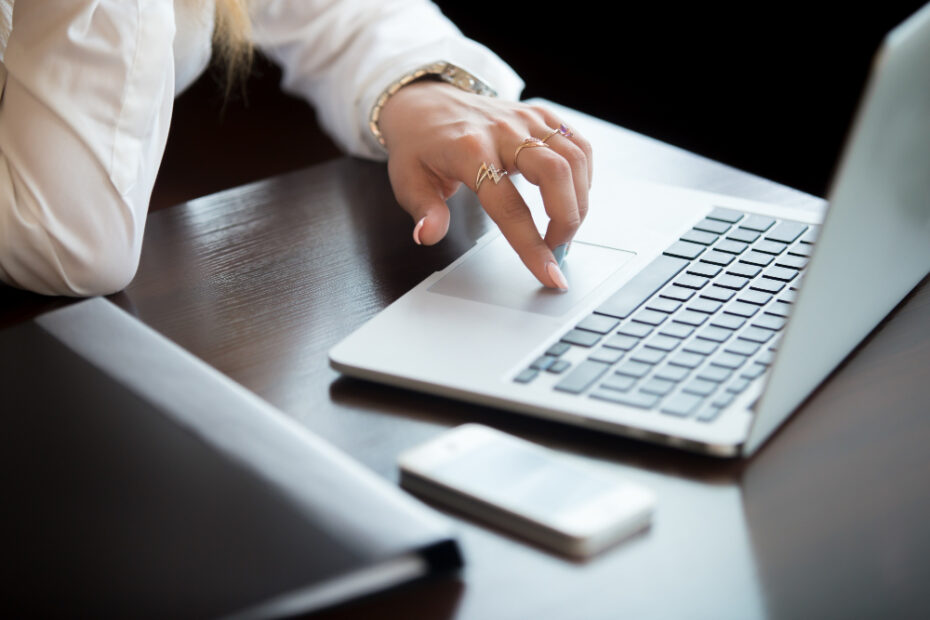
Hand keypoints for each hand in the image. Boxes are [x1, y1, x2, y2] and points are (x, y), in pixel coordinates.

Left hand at [377, 81, 591, 289]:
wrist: (426, 103)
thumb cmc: (419, 145)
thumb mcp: (408, 181)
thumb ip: (424, 211)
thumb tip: (428, 236)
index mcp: (469, 150)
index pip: (509, 206)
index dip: (531, 245)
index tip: (549, 274)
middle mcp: (503, 130)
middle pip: (555, 174)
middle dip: (566, 220)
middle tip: (557, 249)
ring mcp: (525, 119)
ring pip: (574, 158)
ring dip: (579, 201)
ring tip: (565, 229)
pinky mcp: (540, 115)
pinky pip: (578, 144)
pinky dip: (583, 176)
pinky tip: (571, 197)